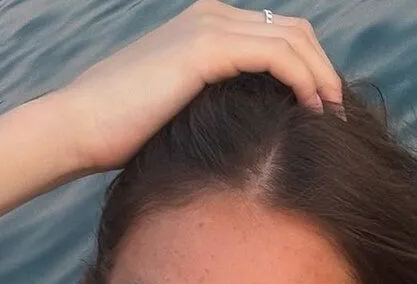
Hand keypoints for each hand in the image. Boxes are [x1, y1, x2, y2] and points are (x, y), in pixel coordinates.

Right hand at [59, 0, 341, 171]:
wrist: (77, 127)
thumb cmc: (118, 134)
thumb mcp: (176, 113)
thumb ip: (213, 106)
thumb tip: (248, 135)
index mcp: (206, 25)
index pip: (278, 36)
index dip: (309, 69)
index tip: (322, 114)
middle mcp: (213, 15)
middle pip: (296, 31)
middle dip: (324, 70)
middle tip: (339, 116)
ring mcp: (211, 26)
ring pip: (295, 40)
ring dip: (323, 78)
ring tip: (335, 119)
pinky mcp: (207, 48)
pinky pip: (278, 57)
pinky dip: (305, 82)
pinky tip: (314, 113)